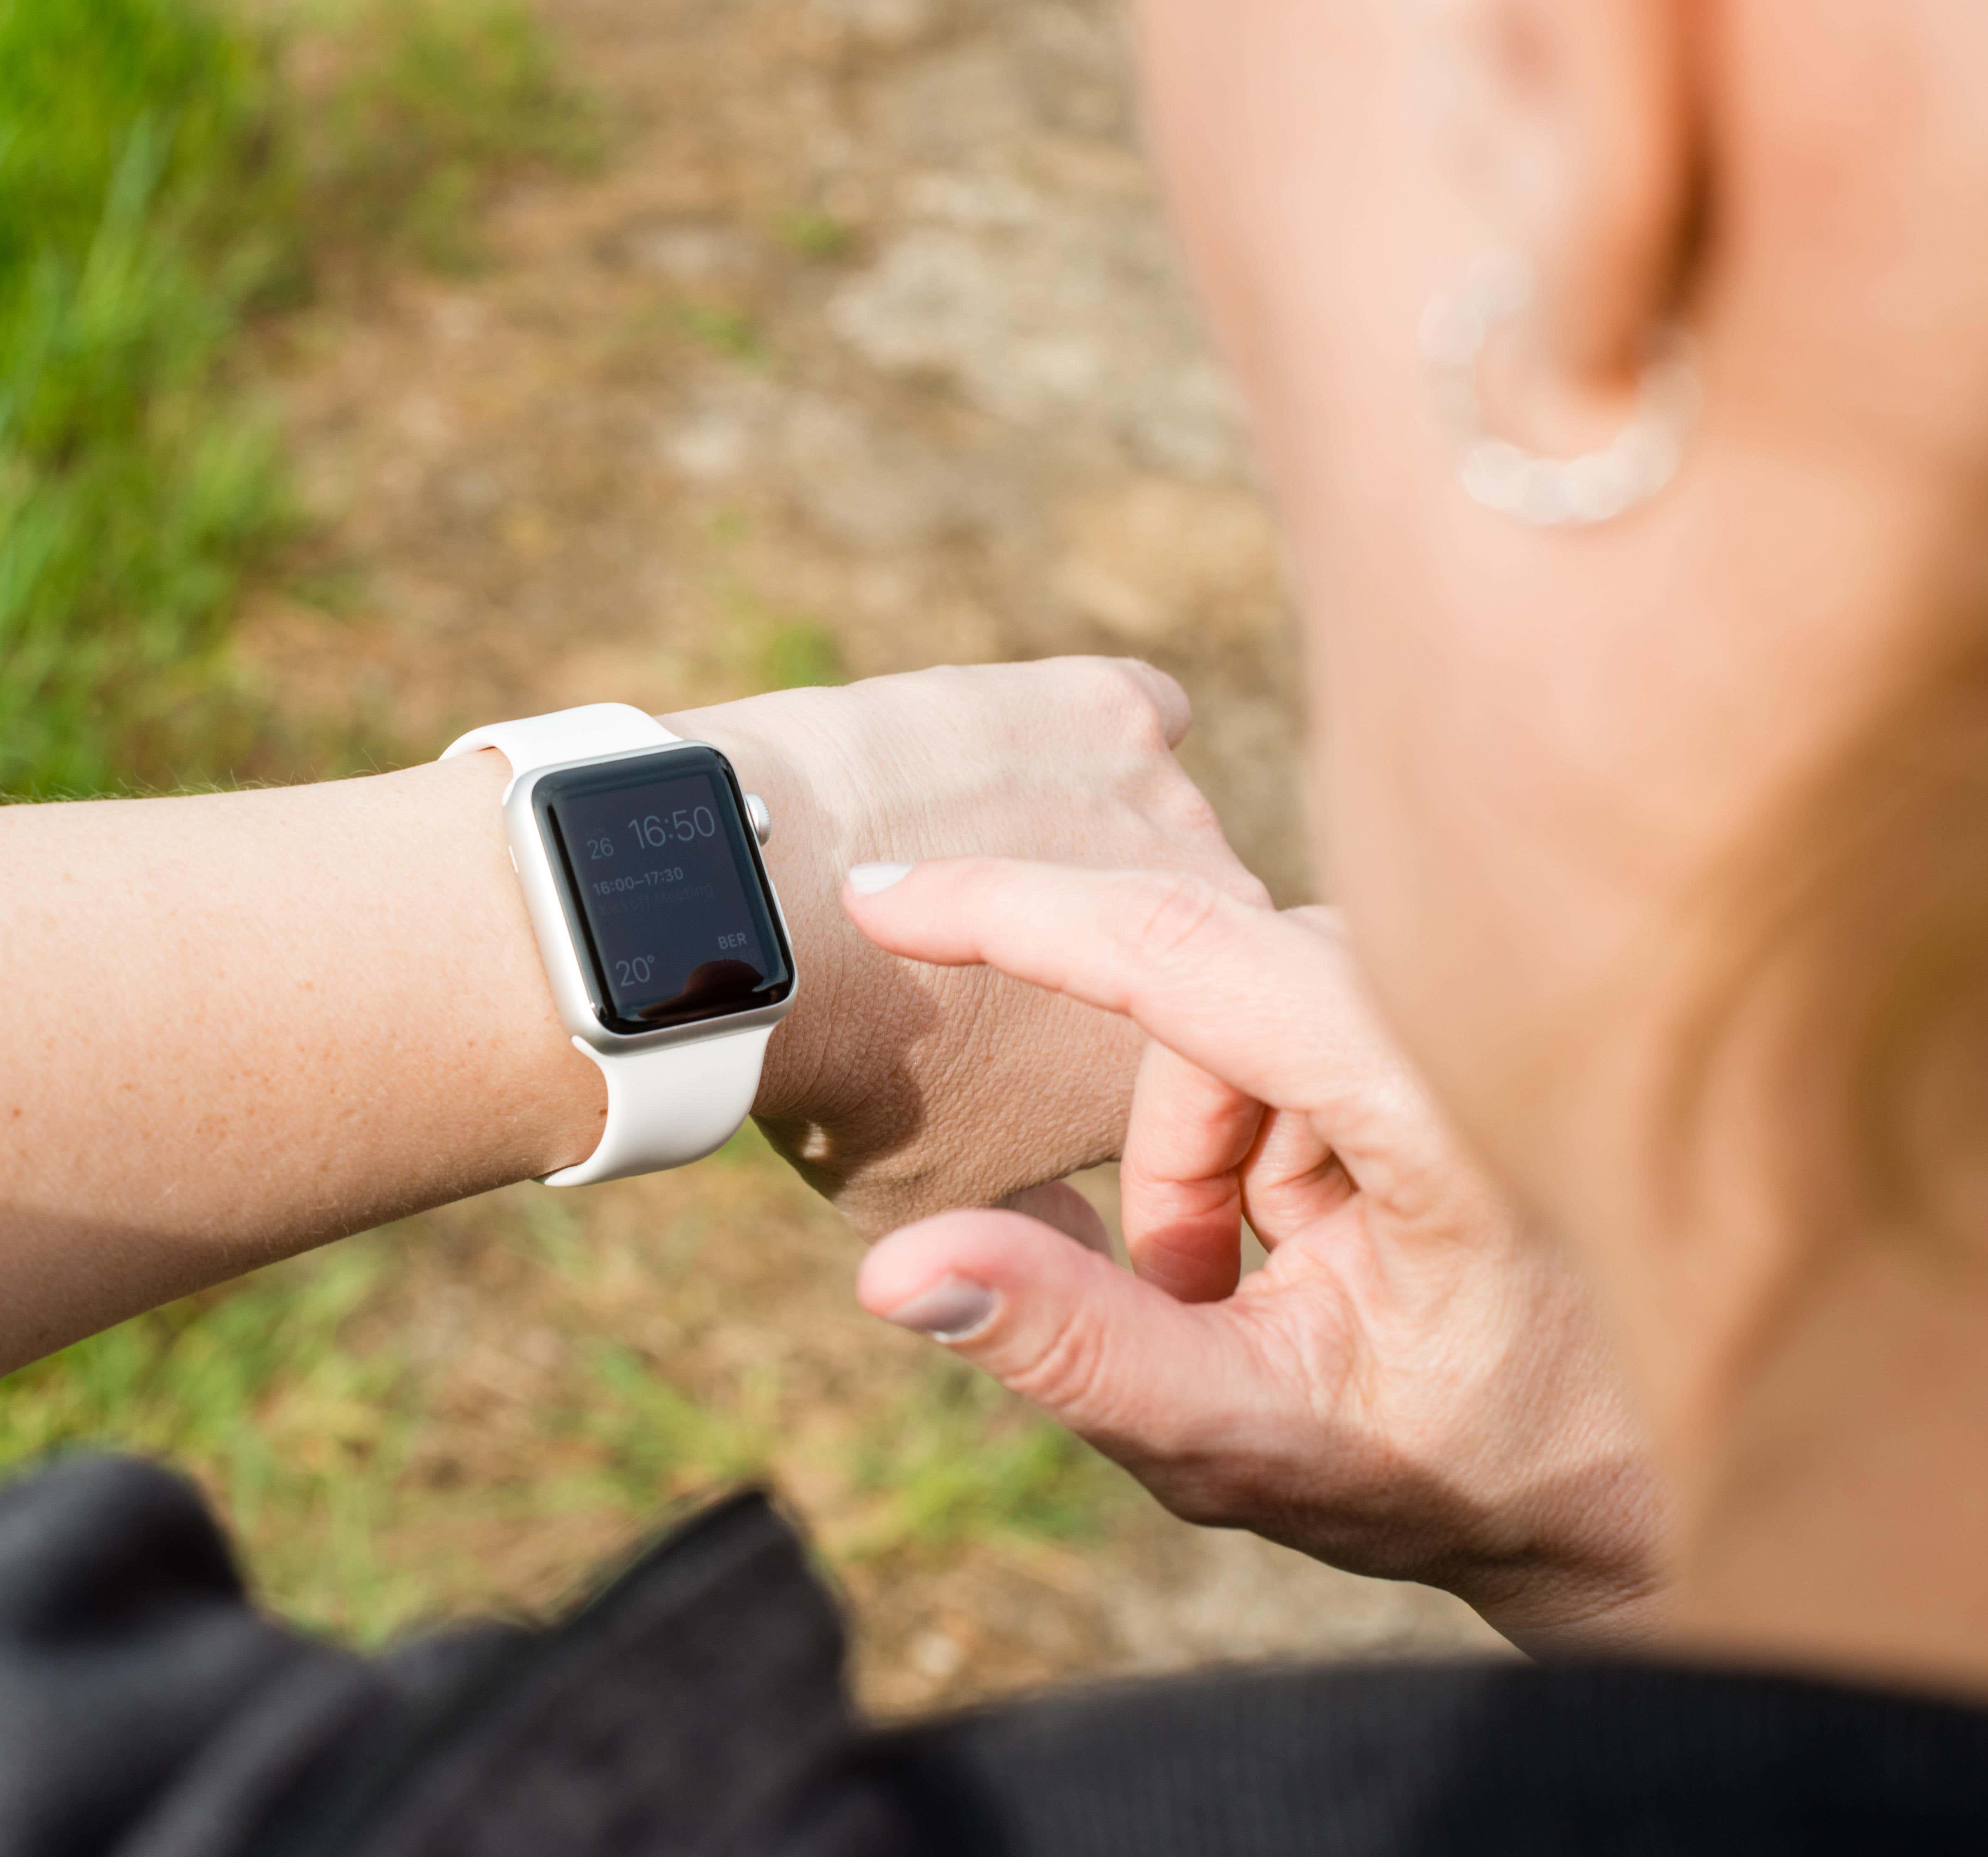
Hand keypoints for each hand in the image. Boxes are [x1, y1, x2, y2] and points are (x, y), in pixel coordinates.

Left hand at [664, 660, 1266, 1237]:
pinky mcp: (1109, 708)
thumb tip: (1104, 1279)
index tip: (1035, 1050)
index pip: (1211, 1058)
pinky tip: (1019, 766)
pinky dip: (1093, 738)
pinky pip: (1142, 714)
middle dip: (1118, 955)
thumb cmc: (843, 1082)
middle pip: (1196, 938)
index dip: (1126, 1058)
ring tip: (975, 867)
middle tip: (998, 962)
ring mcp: (1171, 806)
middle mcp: (1226, 928)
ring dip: (1094, 849)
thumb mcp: (943, 1204)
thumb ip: (1050, 1244)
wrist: (761, 926)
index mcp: (1204, 1063)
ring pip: (1163, 830)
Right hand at [843, 859, 1665, 1652]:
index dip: (1009, 909)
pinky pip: (1296, 1028)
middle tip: (1227, 1315)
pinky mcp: (1469, 1003)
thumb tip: (894, 1270)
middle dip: (1174, 1171)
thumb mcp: (1257, 1438)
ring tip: (1304, 1297)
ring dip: (1224, 1167)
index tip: (880, 893)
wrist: (1667, 1478)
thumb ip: (1073, 1350)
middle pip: (1199, 1006)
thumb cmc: (1481, 1469)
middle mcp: (1470, 1005)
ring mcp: (1476, 992)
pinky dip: (1275, 1143)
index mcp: (1440, 1094)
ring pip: (1238, 1021)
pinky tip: (1354, 1243)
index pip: (1179, 948)